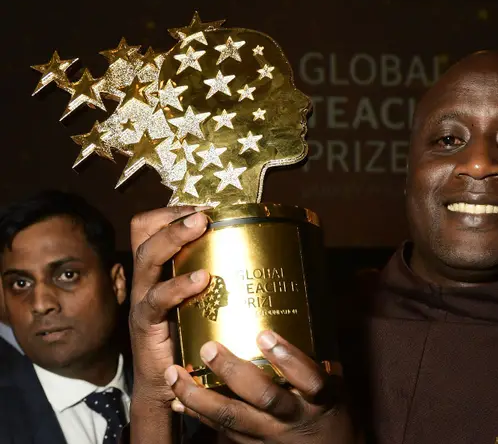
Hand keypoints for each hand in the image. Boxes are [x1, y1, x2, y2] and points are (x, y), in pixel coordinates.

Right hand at [128, 205, 211, 404]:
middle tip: (203, 212)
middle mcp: (146, 280)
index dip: (172, 211)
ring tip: (200, 226)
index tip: (205, 205)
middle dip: (173, 217)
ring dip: (173, 237)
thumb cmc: (189, 339)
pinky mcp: (146, 324)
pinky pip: (156, 300)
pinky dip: (179, 286)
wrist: (164, 386)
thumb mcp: (201, 302)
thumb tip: (260, 254)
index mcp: (157, 270)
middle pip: (144, 234)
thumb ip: (217, 278)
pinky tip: (202, 279)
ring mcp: (143, 300)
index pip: (150, 227)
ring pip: (147, 258)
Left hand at [164, 331, 355, 443]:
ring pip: (232, 418)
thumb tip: (298, 308)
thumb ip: (316, 355)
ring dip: (199, 396)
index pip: (309, 378)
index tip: (265, 334)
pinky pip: (222, 431)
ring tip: (175, 374)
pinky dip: (198, 414)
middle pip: (263, 396)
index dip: (287, 357)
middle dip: (233, 372)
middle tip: (209, 347)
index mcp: (320, 398)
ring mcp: (271, 434)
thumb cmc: (334, 411)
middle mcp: (294, 416)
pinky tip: (177, 400)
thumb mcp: (337, 384)